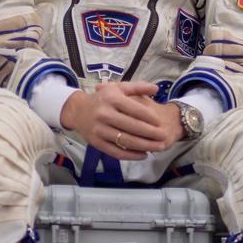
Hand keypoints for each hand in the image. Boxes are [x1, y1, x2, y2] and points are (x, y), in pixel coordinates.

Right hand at [60, 81, 177, 158]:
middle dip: (151, 133)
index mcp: (111, 99)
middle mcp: (104, 114)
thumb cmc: (102, 98)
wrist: (78, 111)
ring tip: (158, 147)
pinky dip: (131, 155)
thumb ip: (137, 87)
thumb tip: (156, 88)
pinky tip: (143, 155)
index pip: (135, 109)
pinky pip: (116, 152)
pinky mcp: (96, 143)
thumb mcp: (118, 88)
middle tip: (164, 136)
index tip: (160, 122)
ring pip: (126, 141)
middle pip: (132, 127)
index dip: (150, 117)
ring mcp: (99, 130)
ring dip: (145, 146)